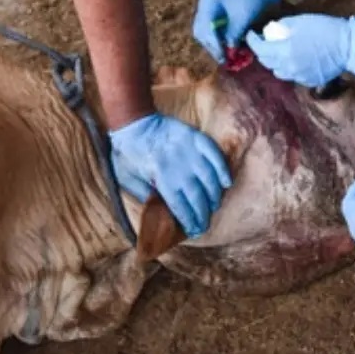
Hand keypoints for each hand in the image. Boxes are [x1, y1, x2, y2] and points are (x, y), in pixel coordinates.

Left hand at [110, 112, 232, 237]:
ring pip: (209, 177)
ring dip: (214, 195)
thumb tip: (162, 211)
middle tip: (205, 224)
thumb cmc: (128, 153)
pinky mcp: (195, 137)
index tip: (194, 230)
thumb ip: (145, 195)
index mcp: (160, 177)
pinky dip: (222, 169)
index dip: (189, 221)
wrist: (133, 123)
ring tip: (214, 205)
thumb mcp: (127, 179)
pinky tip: (226, 182)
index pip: (180, 206)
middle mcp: (178, 165)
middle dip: (203, 214)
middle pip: (197, 195)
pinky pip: (214, 154)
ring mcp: (188, 150)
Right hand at [192, 0, 285, 61]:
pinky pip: (210, 29)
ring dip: (213, 44)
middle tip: (223, 59)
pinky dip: (216, 38)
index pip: (205, 28)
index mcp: (208, 2)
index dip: (214, 45)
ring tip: (224, 55)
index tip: (222, 57)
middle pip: (201, 31)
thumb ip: (233, 35)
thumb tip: (229, 52)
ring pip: (204, 31)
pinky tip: (225, 46)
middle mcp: (204, 5)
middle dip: (212, 46)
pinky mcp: (213, 12)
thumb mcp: (243, 18)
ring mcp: (207, 8)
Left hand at [245, 13, 354, 87]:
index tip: (251, 34)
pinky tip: (296, 59)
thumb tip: (273, 30)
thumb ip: (283, 26)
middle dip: (263, 52)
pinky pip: (294, 76)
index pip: (260, 49)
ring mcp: (300, 76)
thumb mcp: (300, 21)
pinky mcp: (310, 81)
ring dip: (275, 62)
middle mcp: (289, 67)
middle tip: (265, 42)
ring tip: (280, 52)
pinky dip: (290, 68)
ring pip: (279, 72)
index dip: (252, 41)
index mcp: (284, 51)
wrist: (348, 45)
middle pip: (267, 63)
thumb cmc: (325, 29)